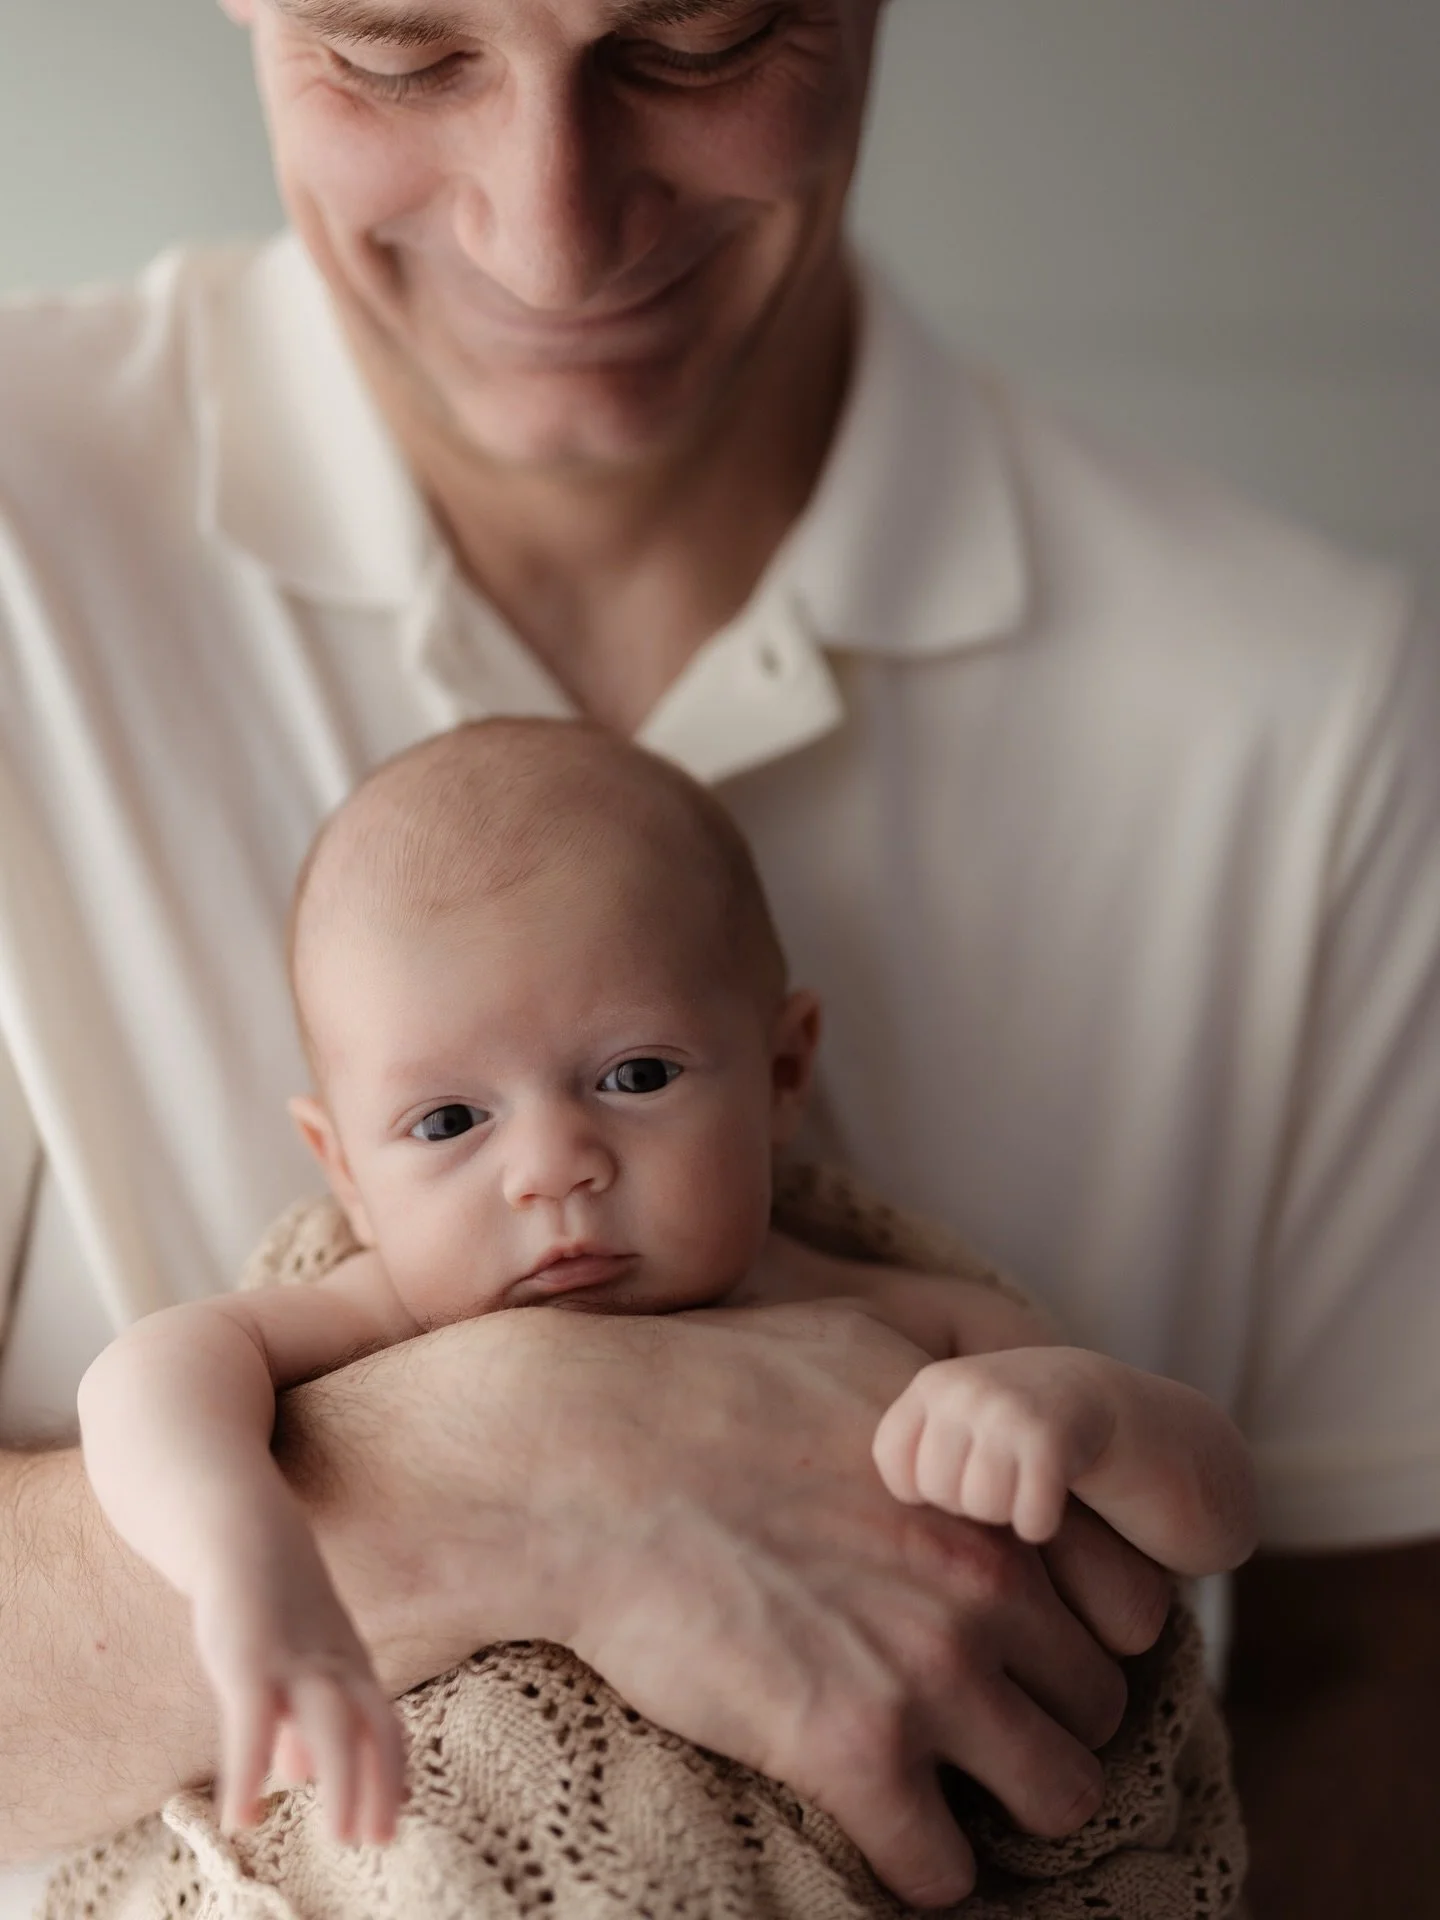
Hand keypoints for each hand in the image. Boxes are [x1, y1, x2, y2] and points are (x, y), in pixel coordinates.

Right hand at [189, 1503, 405, 1847]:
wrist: (243, 1531)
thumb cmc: (272, 1602)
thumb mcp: (300, 1659)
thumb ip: (302, 1714)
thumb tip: (301, 1773)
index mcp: (349, 1665)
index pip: (384, 1724)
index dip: (391, 1773)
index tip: (394, 1822)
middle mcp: (333, 1664)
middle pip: (373, 1724)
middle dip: (381, 1783)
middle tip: (378, 1839)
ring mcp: (294, 1659)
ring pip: (333, 1723)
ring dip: (343, 1781)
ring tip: (341, 1836)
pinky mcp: (249, 1656)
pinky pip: (253, 1723)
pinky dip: (249, 1772)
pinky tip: (243, 1816)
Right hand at [295, 1301, 1168, 1907]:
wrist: (582, 1459)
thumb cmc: (707, 1387)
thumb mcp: (862, 1346)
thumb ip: (953, 1405)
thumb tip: (993, 1436)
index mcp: (996, 1494)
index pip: (1130, 1610)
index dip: (1076, 1634)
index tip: (1022, 1651)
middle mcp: (987, 1581)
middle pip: (1099, 1708)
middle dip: (1041, 1718)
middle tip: (967, 1720)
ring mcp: (929, 1668)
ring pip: (1059, 1796)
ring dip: (1001, 1799)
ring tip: (936, 1784)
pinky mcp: (851, 1751)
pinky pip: (944, 1869)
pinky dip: (917, 1861)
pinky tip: (873, 1824)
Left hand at [873, 1349, 1117, 1543]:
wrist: (1106, 1399)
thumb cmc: (1018, 1427)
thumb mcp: (957, 1419)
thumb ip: (914, 1450)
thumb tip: (849, 1527)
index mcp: (932, 1385)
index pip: (896, 1471)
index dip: (929, 1491)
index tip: (964, 1475)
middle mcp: (964, 1388)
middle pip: (941, 1494)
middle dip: (976, 1503)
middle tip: (1009, 1473)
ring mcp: (1006, 1408)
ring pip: (984, 1510)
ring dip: (1013, 1512)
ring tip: (1031, 1477)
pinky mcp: (1051, 1438)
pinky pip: (1029, 1521)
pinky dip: (1047, 1522)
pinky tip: (1060, 1492)